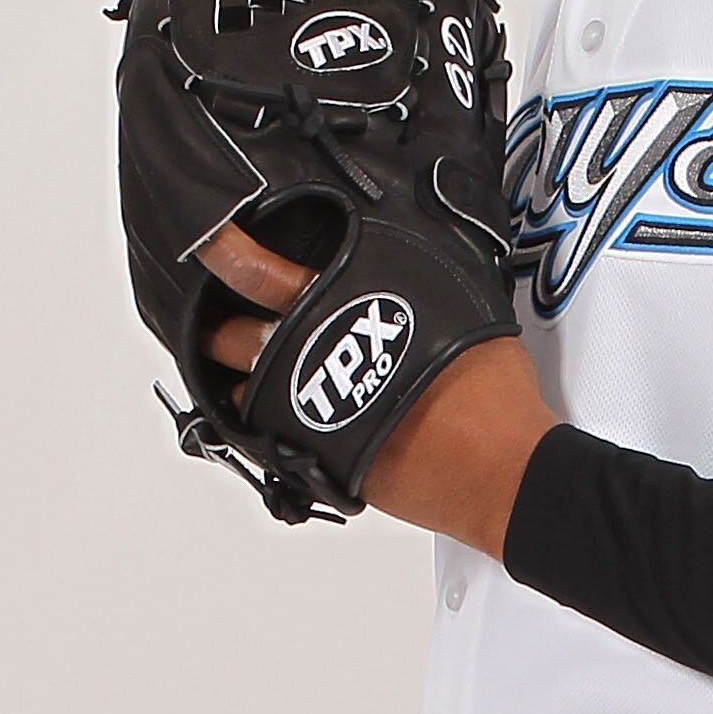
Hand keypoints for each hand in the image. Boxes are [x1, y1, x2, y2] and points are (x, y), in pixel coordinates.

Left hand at [194, 220, 552, 556]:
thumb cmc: (491, 391)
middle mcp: (317, 360)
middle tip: (213, 318)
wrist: (500, 470)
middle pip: (240, 338)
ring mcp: (312, 415)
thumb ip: (414, 277)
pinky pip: (271, 439)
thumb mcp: (459, 303)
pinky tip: (278, 416)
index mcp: (346, 309)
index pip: (267, 274)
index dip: (232, 255)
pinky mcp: (319, 462)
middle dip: (218, 326)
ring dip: (239, 379)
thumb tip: (408, 259)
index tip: (212, 243)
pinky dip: (267, 425)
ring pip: (245, 393)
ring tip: (243, 371)